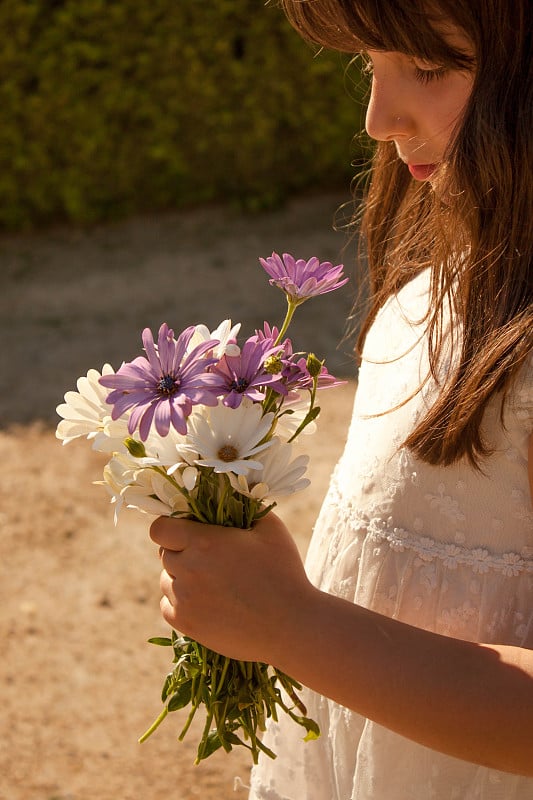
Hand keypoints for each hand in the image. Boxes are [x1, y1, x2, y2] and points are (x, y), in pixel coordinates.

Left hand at [150, 512, 314, 663]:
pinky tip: (207, 601)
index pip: (159, 529)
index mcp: (203, 542)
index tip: (186, 530)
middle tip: (209, 557)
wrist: (291, 625)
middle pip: (164, 554)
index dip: (170, 527)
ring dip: (182, 578)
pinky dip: (181, 602)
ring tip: (213, 582)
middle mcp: (187, 569)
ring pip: (166, 581)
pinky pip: (168, 606)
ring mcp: (184, 599)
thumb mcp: (270, 528)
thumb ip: (244, 508)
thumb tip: (230, 495)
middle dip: (181, 551)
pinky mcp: (187, 624)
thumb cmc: (283, 572)